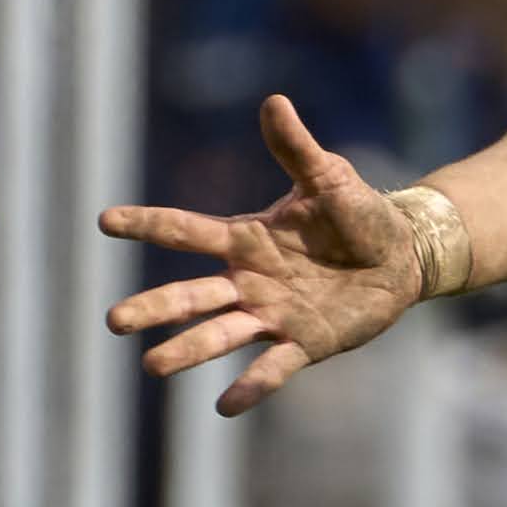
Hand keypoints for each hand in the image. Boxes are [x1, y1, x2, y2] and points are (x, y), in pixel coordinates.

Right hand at [100, 96, 422, 414]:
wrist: (401, 255)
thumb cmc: (358, 213)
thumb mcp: (329, 178)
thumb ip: (296, 149)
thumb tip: (274, 101)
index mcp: (246, 239)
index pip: (187, 231)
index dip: (148, 225)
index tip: (105, 221)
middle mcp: (249, 281)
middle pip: (191, 296)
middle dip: (154, 308)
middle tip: (114, 320)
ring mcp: (273, 315)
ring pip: (221, 334)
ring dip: (187, 350)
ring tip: (152, 366)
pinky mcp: (305, 343)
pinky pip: (273, 366)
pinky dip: (252, 385)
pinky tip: (225, 404)